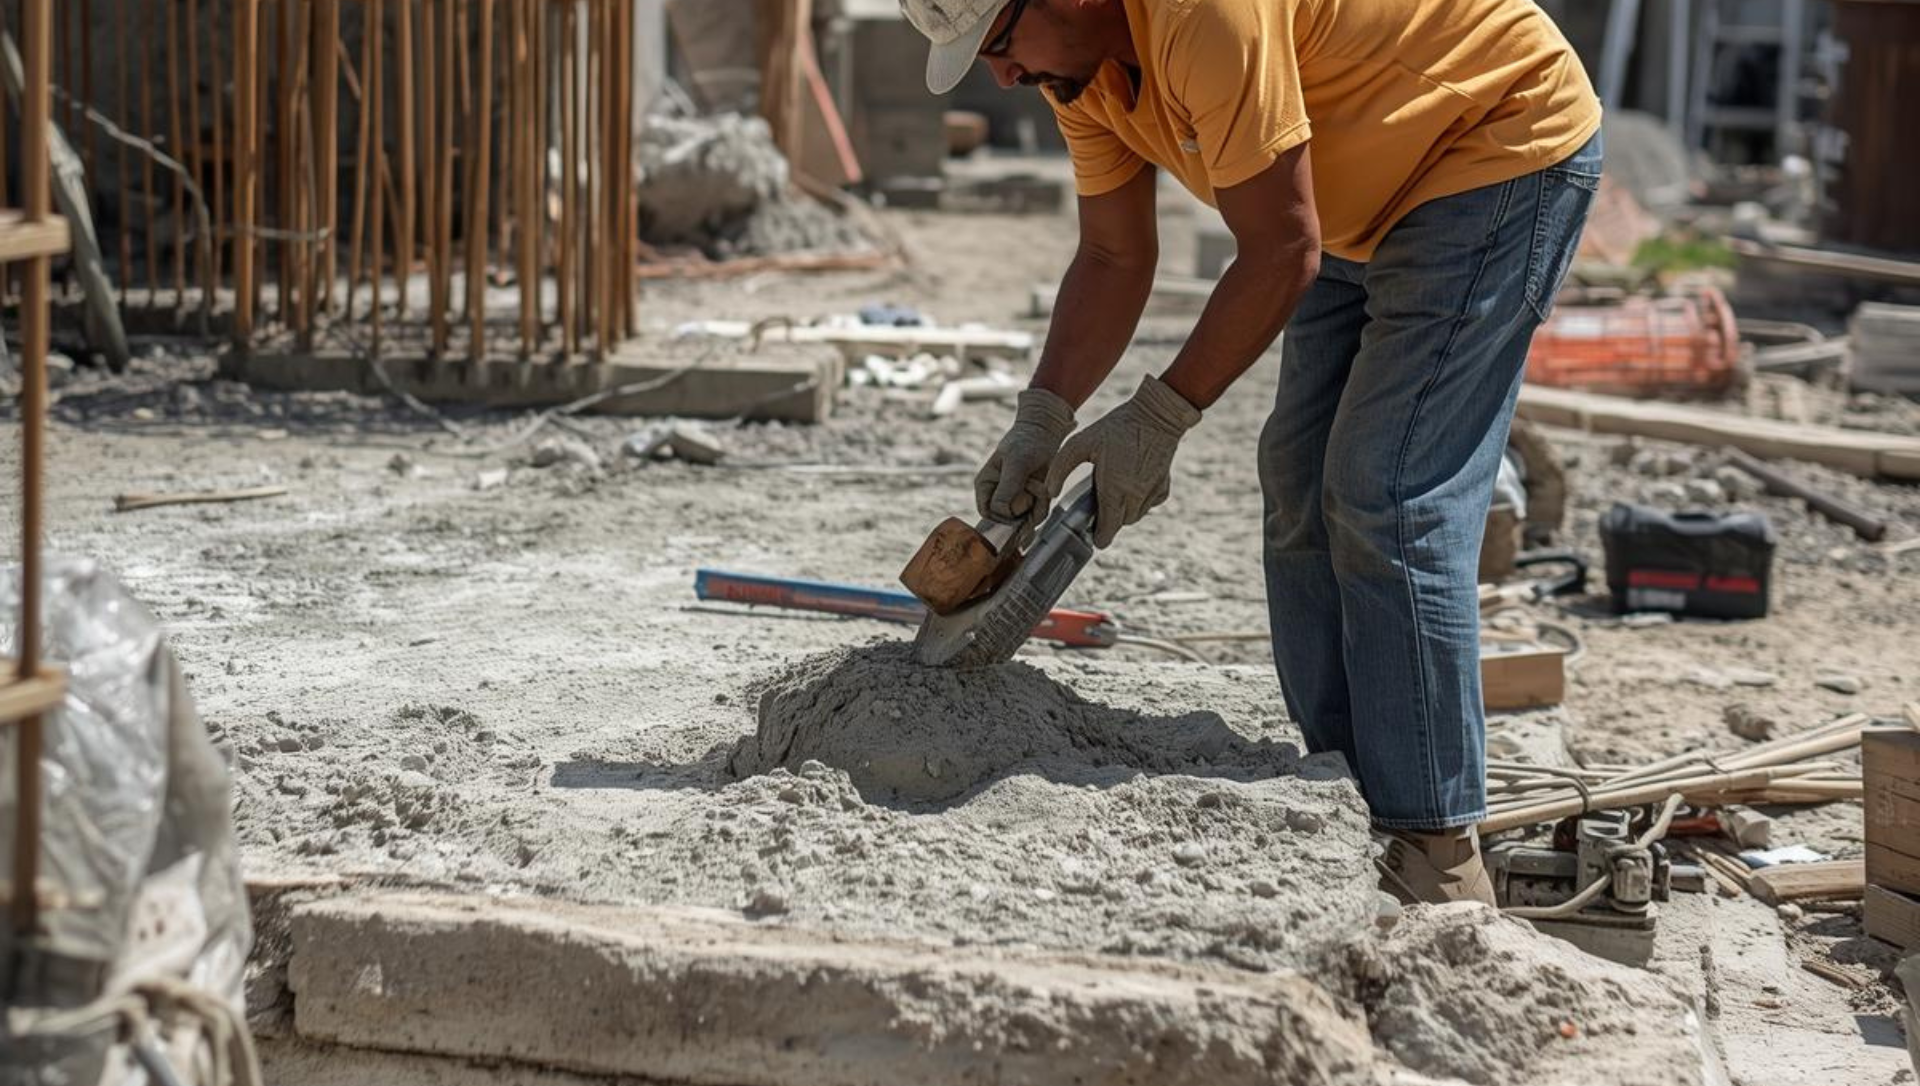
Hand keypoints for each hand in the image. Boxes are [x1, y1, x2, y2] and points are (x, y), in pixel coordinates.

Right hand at [976, 388, 1076, 522]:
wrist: (1044, 435)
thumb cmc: (1025, 443)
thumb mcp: (1016, 463)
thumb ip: (1007, 487)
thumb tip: (1000, 511)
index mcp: (984, 486)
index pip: (987, 513)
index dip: (1002, 515)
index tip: (1020, 506)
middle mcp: (997, 496)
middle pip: (1009, 520)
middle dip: (1024, 506)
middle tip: (1032, 483)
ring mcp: (1014, 501)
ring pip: (1024, 521)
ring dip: (1037, 505)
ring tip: (1039, 483)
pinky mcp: (1030, 503)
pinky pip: (1037, 516)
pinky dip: (1044, 505)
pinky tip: (1045, 488)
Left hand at [1045, 375, 1200, 547]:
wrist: (1156, 415)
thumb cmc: (1116, 427)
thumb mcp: (1080, 443)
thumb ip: (1061, 469)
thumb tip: (1051, 493)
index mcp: (1114, 489)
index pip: (1107, 531)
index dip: (1097, 535)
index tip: (1090, 531)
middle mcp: (1135, 496)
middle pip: (1118, 525)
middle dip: (1107, 519)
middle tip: (1097, 500)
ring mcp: (1152, 493)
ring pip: (1134, 516)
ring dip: (1122, 510)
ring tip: (1112, 488)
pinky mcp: (1164, 488)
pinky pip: (1147, 505)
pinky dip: (1138, 501)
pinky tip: (1130, 482)